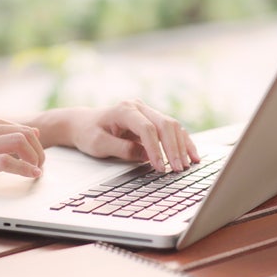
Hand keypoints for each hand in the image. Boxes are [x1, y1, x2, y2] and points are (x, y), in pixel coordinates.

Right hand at [0, 112, 45, 184]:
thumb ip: (1, 132)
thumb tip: (35, 133)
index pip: (17, 126)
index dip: (33, 142)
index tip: (38, 154)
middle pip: (22, 133)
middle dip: (38, 150)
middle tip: (40, 164)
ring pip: (19, 142)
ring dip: (34, 157)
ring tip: (36, 169)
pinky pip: (8, 161)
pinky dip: (25, 168)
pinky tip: (31, 174)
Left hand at [68, 100, 200, 171]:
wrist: (84, 124)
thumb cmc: (88, 133)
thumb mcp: (98, 144)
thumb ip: (122, 149)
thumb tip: (146, 156)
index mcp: (124, 110)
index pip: (147, 128)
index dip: (156, 149)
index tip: (160, 168)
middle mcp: (139, 107)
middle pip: (164, 124)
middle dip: (174, 148)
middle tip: (178, 169)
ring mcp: (147, 112)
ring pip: (172, 126)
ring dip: (182, 146)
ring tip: (188, 165)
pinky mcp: (152, 120)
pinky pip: (172, 130)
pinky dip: (182, 142)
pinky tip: (192, 155)